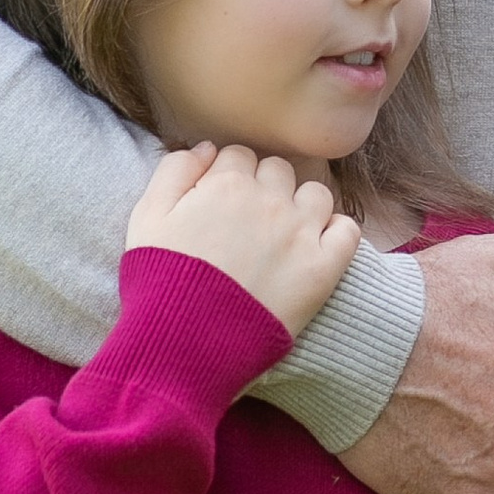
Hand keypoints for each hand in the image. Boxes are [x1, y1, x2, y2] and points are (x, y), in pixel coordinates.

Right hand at [126, 143, 359, 338]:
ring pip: (316, 193)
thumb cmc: (160, 282)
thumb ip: (174, 171)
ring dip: (302, 206)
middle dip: (264, 188)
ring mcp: (300, 233)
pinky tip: (316, 248)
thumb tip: (207, 148)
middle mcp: (268, 200)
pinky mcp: (323, 268)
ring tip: (284, 235)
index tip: (221, 203)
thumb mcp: (146, 218)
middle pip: (278, 170)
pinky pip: (347, 230)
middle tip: (249, 223)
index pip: (239, 156)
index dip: (228, 177)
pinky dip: (336, 233)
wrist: (184, 345)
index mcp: (225, 184)